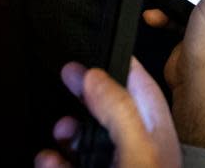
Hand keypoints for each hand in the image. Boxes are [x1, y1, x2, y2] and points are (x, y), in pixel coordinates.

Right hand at [35, 58, 179, 167]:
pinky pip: (74, 165)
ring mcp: (120, 165)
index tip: (98, 48)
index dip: (121, 64)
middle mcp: (140, 150)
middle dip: (86, 93)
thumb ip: (119, 112)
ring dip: (69, 131)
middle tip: (67, 75)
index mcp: (156, 135)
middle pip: (111, 110)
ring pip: (90, 141)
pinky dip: (56, 160)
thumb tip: (95, 75)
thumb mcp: (136, 152)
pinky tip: (47, 158)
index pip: (142, 87)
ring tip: (59, 127)